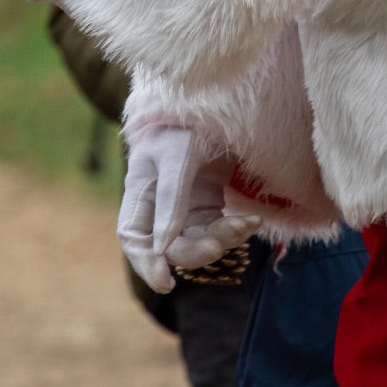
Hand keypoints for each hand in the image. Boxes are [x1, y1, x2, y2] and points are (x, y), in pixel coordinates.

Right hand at [118, 122, 262, 292]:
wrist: (214, 104)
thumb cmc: (185, 124)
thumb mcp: (177, 155)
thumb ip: (170, 198)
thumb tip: (163, 248)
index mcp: (139, 192)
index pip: (134, 238)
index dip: (145, 264)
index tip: (166, 283)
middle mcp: (159, 207)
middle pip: (170, 247)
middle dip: (196, 251)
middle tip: (220, 245)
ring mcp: (185, 210)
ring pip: (198, 243)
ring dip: (222, 240)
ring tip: (246, 224)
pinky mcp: (209, 208)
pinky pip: (219, 231)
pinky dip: (236, 230)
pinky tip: (252, 220)